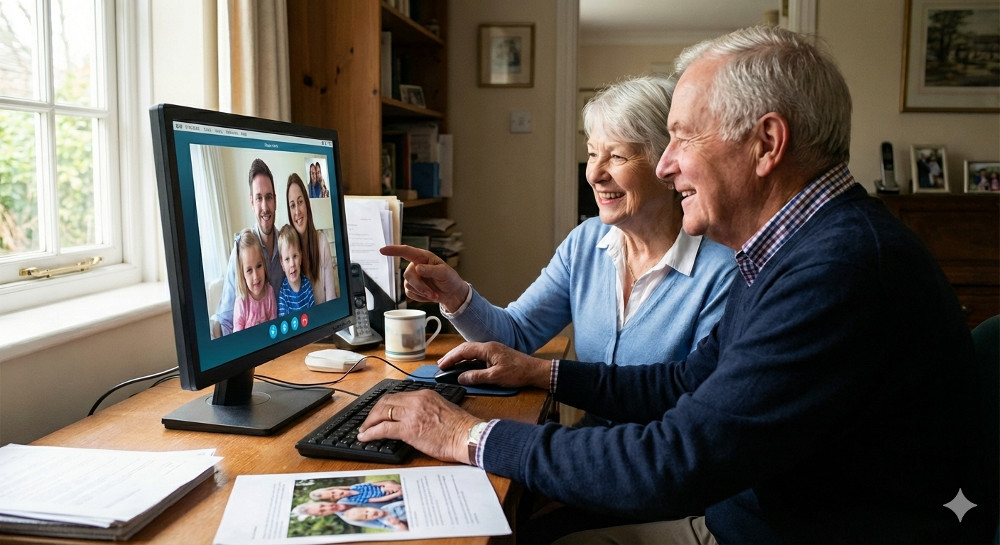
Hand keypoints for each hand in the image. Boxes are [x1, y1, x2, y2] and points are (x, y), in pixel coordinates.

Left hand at [357, 390, 482, 463]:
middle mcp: (416, 400)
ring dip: (369, 422)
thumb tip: (414, 418)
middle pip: (386, 401)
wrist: (468, 436)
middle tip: (367, 421)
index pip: (397, 396)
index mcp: (425, 394)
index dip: (384, 405)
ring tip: (363, 430)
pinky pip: (382, 429)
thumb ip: (426, 409)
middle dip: (373, 412)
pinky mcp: (408, 429)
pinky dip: (370, 432)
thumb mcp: (442, 409)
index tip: (379, 412)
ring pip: (381, 412)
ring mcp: (411, 414)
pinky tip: (365, 437)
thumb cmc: (460, 428)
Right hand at [380, 245, 469, 312]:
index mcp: (423, 257)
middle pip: (408, 275)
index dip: (393, 250)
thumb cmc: (450, 279)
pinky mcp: (412, 288)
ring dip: (422, 292)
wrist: (451, 293)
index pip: (406, 251)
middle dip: (420, 286)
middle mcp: (415, 265)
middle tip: (432, 293)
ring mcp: (413, 277)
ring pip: (408, 286)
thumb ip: (431, 270)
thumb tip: (417, 268)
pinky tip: (429, 295)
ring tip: (434, 294)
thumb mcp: (444, 273)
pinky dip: (420, 297)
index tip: (382, 250)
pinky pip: (410, 293)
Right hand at [439, 341, 552, 389]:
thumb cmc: (519, 372)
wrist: (535, 371)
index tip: (441, 365)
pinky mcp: (496, 356)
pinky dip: (468, 360)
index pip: (464, 351)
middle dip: (452, 356)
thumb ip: (476, 377)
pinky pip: (477, 355)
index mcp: (488, 349)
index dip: (451, 358)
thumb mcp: (495, 377)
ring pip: (471, 351)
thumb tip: (461, 377)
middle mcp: (489, 346)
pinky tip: (464, 366)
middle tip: (441, 364)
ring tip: (449, 365)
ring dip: (459, 357)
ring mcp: (493, 350)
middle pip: (466, 349)